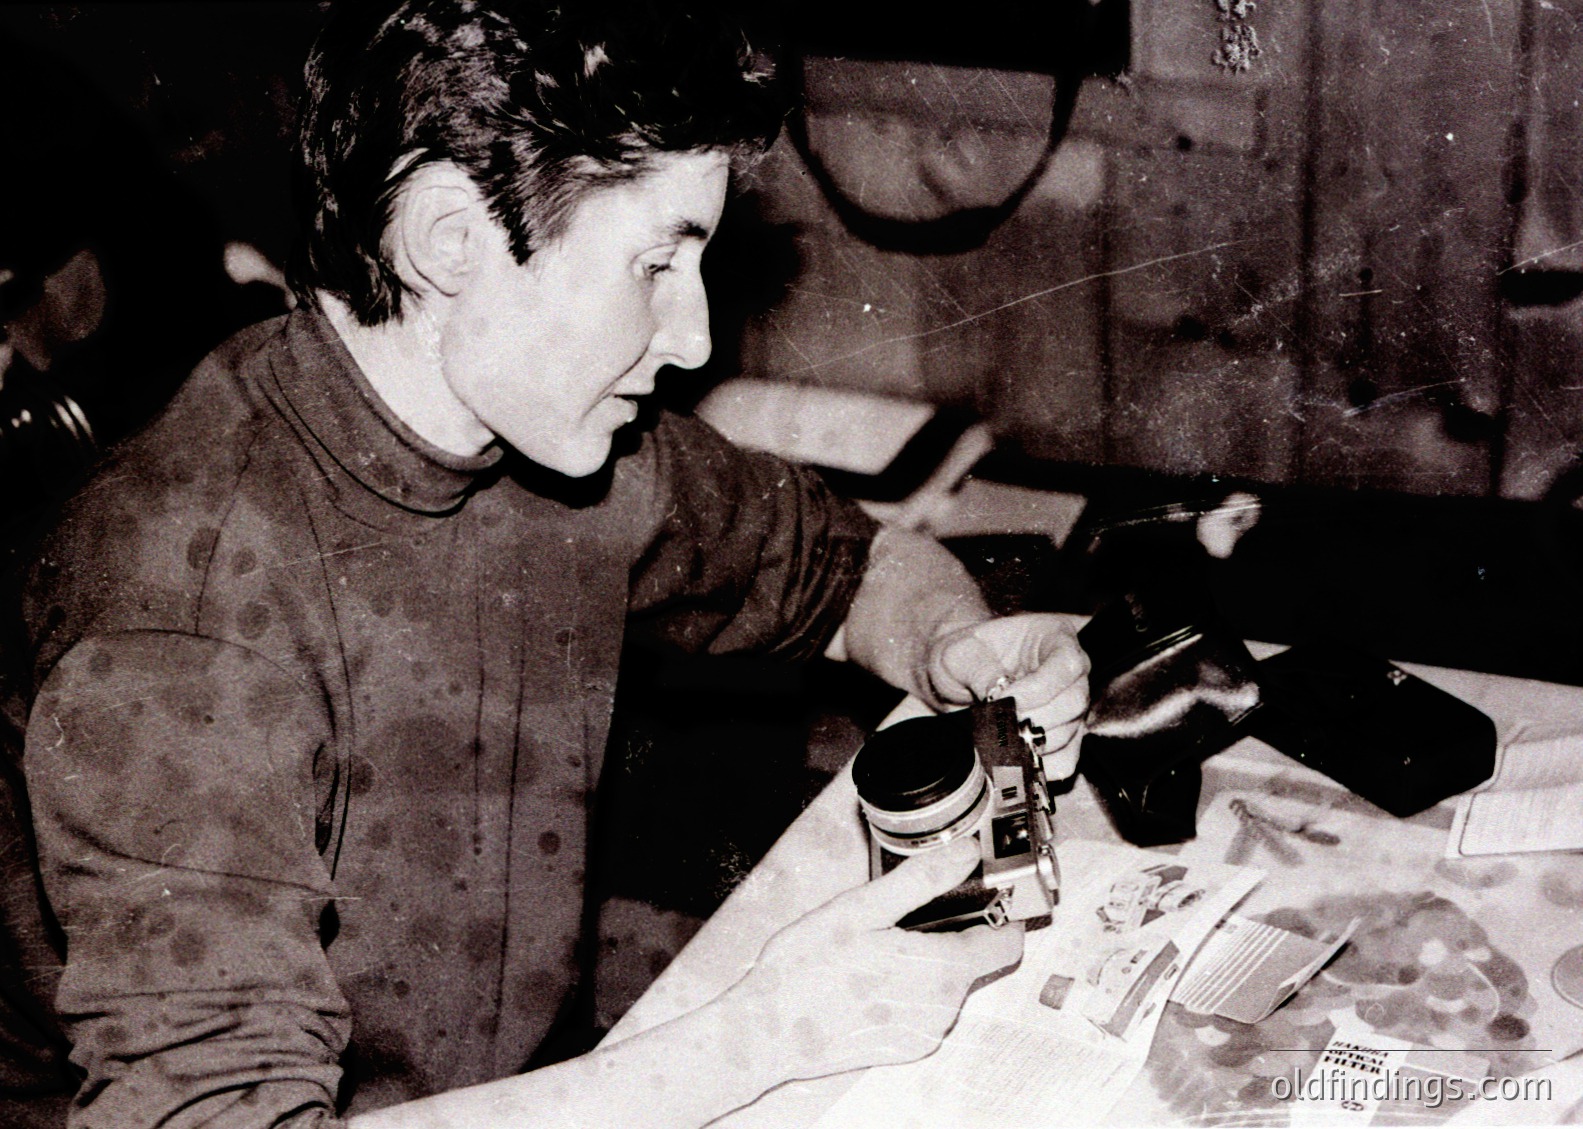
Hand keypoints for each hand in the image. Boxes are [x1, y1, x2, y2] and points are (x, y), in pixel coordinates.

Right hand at [728, 837, 1022, 1080]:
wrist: (766, 1032)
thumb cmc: (806, 969)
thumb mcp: (861, 908)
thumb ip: (921, 881)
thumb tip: (965, 854)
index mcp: (942, 969)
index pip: (1007, 942)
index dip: (1000, 914)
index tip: (982, 896)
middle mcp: (943, 1008)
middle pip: (973, 960)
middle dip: (948, 934)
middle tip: (899, 919)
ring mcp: (924, 1032)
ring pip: (947, 984)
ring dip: (925, 963)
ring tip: (875, 951)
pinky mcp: (905, 1048)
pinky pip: (924, 1009)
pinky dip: (907, 991)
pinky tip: (868, 980)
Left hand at [924, 612, 1088, 776]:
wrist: (956, 679)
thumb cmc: (964, 656)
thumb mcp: (960, 653)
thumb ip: (979, 669)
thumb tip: (997, 695)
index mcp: (1053, 637)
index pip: (1067, 663)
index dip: (1040, 688)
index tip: (1007, 700)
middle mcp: (1070, 671)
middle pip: (1075, 702)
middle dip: (1035, 719)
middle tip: (1001, 723)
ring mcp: (1069, 706)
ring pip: (1071, 733)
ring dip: (1033, 743)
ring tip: (1000, 738)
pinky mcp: (1062, 737)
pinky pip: (1065, 761)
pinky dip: (1039, 766)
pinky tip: (1013, 757)